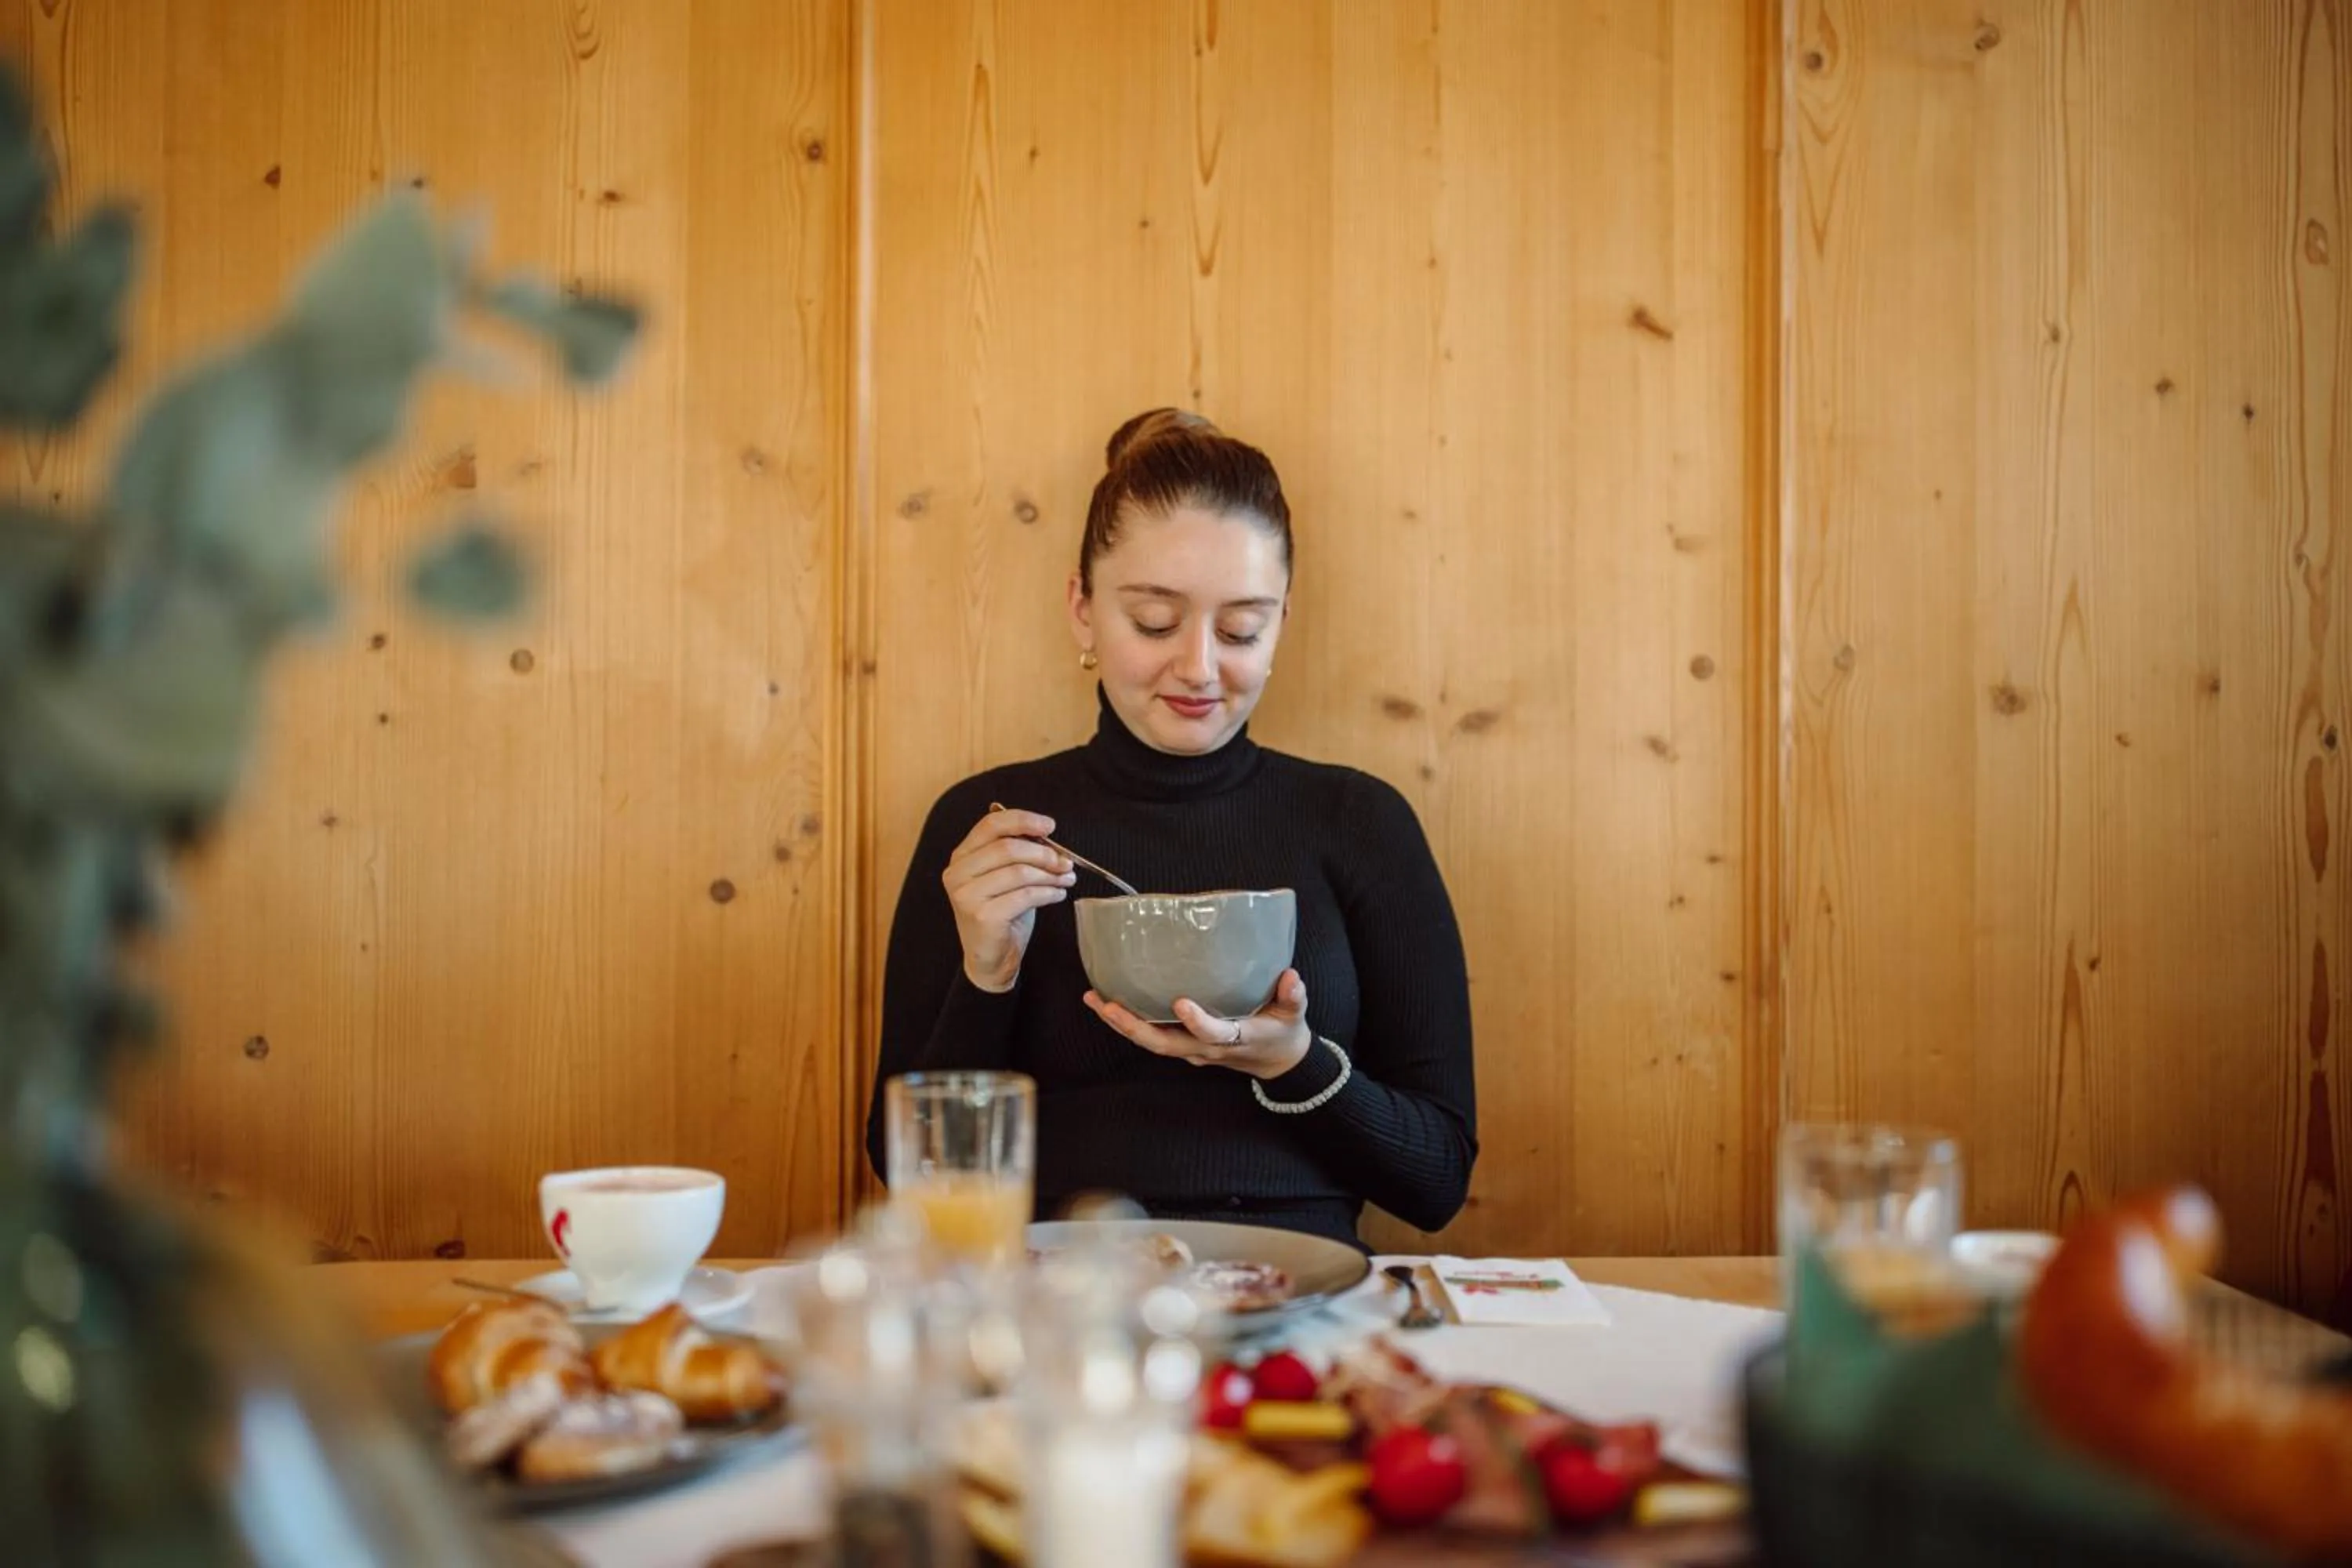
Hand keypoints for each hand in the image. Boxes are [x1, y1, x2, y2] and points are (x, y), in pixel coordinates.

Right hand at [942, 808, 1075, 990]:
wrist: (989, 959)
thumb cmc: (1001, 914)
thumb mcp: (1005, 877)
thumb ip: (1017, 854)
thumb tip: (1047, 836)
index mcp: (962, 857)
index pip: (991, 825)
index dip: (1023, 820)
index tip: (1050, 826)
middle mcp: (958, 874)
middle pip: (1008, 847)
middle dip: (1044, 853)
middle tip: (1066, 862)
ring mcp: (967, 896)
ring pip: (1019, 872)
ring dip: (1050, 874)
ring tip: (1066, 879)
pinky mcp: (983, 916)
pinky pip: (1025, 896)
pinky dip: (1048, 893)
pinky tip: (1057, 895)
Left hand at [1083, 968, 1312, 1079]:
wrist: (1278, 1062)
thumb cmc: (1283, 1032)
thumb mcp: (1294, 1015)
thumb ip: (1292, 996)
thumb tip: (1291, 976)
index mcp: (1235, 1039)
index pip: (1214, 1035)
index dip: (1198, 1022)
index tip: (1181, 1003)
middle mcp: (1206, 1048)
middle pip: (1164, 1044)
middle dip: (1134, 1027)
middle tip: (1107, 1005)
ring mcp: (1192, 1050)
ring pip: (1152, 1042)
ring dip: (1121, 1024)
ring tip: (1094, 999)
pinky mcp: (1183, 1044)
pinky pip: (1152, 1036)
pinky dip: (1128, 1022)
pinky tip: (1106, 1002)